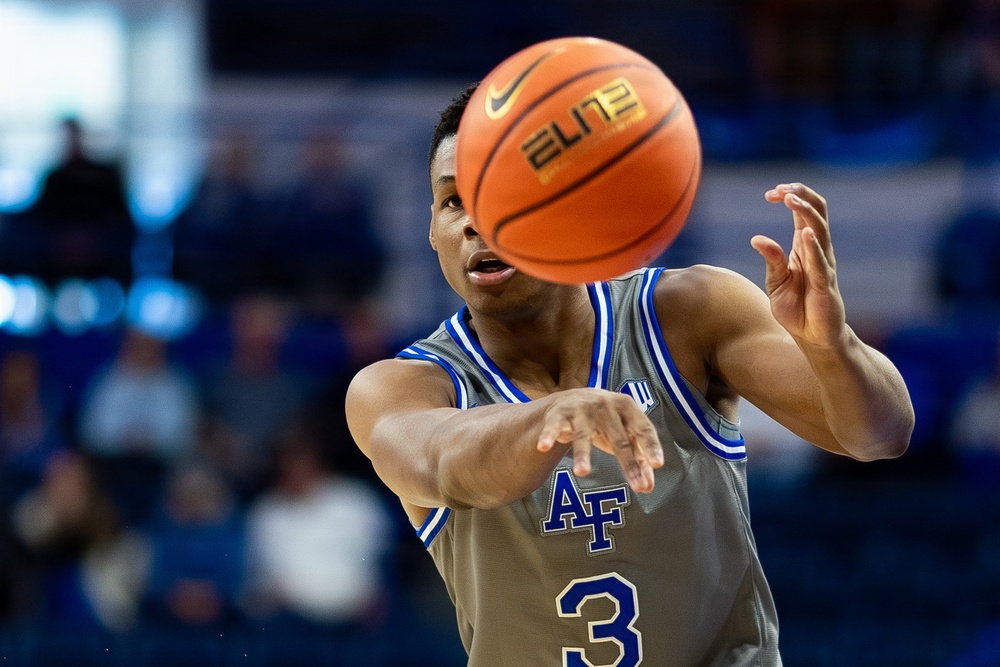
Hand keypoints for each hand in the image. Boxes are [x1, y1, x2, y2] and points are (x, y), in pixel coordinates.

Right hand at [535, 388, 663, 492]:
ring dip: (582, 454)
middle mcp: (606, 406)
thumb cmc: (606, 422)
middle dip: (628, 464)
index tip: (657, 464)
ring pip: (583, 435)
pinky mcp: (560, 414)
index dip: (650, 446)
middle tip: (637, 486)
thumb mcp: (624, 434)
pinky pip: (554, 428)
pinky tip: (543, 447)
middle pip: (619, 439)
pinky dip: (548, 436)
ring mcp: (582, 409)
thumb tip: (648, 487)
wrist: (574, 398)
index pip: (642, 429)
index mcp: (627, 408)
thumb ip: (639, 458)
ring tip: (583, 472)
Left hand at [751, 183, 846, 348]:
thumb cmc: (796, 309)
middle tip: (780, 188)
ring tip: (791, 199)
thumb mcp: (776, 281)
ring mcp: (824, 265)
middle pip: (817, 212)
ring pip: (821, 230)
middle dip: (800, 195)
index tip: (769, 193)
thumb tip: (756, 239)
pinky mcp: (826, 285)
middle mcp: (818, 251)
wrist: (812, 337)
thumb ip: (771, 259)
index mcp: (805, 246)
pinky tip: (806, 233)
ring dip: (806, 213)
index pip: (803, 212)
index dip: (790, 196)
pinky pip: (821, 262)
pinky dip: (813, 247)